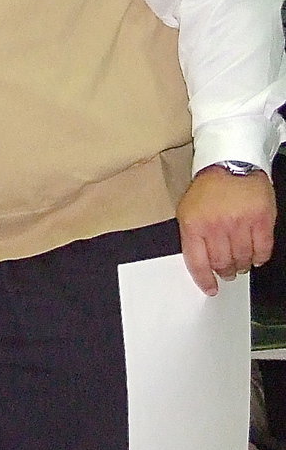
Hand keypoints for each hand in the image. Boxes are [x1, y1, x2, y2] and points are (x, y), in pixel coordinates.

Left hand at [177, 166, 275, 295]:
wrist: (231, 161)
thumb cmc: (209, 187)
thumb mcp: (187, 210)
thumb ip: (191, 237)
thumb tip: (200, 265)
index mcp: (193, 224)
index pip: (197, 262)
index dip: (204, 279)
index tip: (211, 288)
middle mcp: (216, 225)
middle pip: (222, 263)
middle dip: (225, 271)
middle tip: (228, 270)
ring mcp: (240, 223)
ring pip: (243, 259)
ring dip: (242, 265)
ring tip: (241, 261)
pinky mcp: (261, 220)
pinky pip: (262, 250)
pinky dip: (260, 257)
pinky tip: (256, 255)